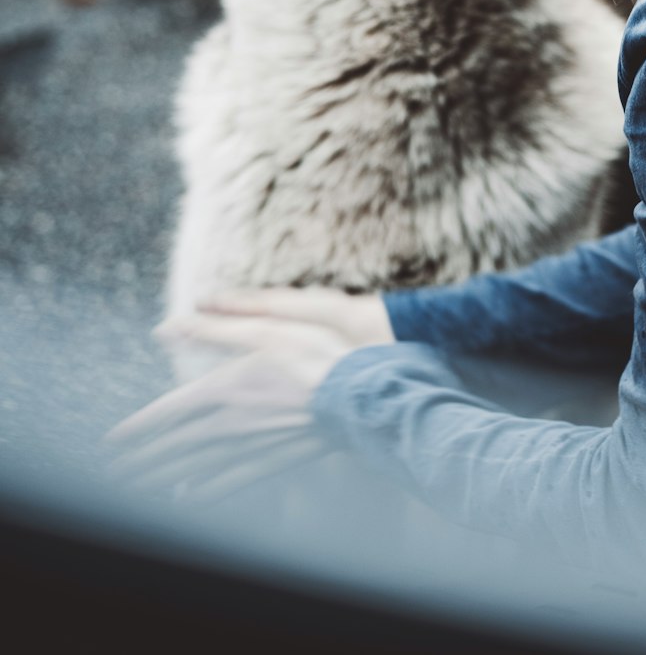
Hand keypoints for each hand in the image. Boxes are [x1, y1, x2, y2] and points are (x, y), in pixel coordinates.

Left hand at [107, 288, 393, 501]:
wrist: (356, 396)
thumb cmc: (312, 354)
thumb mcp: (263, 328)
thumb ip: (214, 328)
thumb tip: (168, 325)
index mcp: (222, 389)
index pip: (167, 413)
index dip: (137, 428)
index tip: (110, 443)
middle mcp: (229, 423)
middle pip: (174, 447)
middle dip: (139, 462)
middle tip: (110, 477)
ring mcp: (251, 446)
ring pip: (195, 468)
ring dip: (161, 480)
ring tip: (135, 490)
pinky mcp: (273, 459)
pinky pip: (230, 481)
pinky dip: (205, 492)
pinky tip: (190, 498)